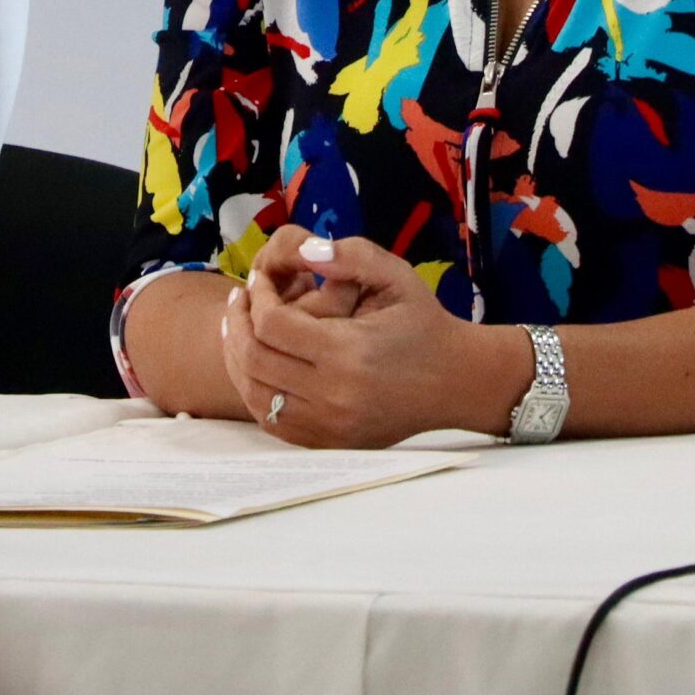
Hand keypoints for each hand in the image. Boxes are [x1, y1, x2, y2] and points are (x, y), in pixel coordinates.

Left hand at [227, 230, 525, 448]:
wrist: (456, 382)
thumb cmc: (424, 324)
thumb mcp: (396, 276)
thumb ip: (349, 256)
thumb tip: (304, 250)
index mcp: (348, 352)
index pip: (271, 325)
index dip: (255, 297)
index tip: (257, 280)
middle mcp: (334, 394)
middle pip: (255, 360)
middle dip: (237, 323)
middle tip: (240, 299)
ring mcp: (329, 425)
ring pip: (255, 394)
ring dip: (238, 358)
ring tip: (241, 328)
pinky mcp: (329, 443)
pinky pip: (272, 421)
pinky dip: (255, 391)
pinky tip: (258, 364)